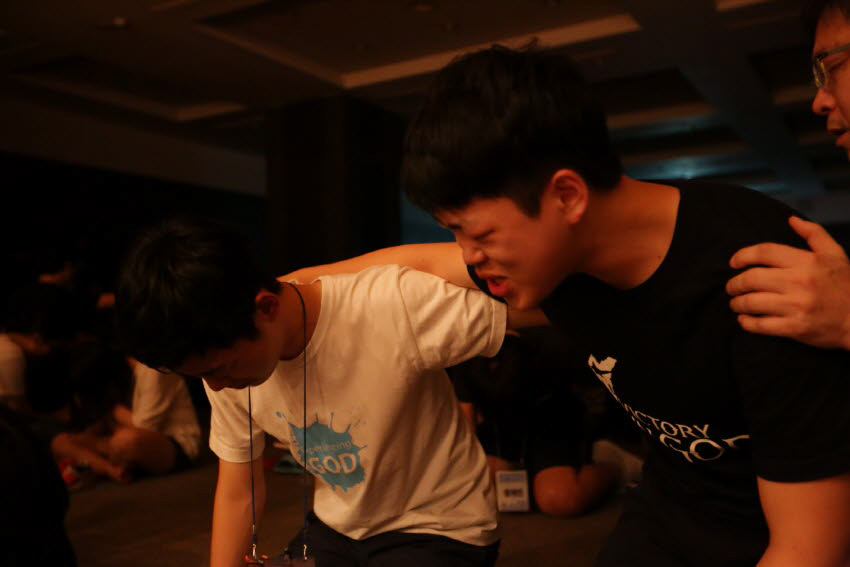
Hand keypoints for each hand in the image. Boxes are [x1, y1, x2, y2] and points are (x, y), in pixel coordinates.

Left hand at [726, 216, 849, 349]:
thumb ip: (813, 233)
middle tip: (731, 287)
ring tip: (736, 303)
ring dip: (737, 303)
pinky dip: (747, 322)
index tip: (734, 263)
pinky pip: (761, 325)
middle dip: (735, 283)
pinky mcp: (795, 328)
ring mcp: (796, 306)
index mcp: (806, 261)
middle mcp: (799, 282)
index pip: (764, 252)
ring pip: (752, 302)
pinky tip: (744, 319)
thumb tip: (792, 220)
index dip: (742, 256)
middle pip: (751, 278)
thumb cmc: (845, 286)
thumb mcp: (835, 254)